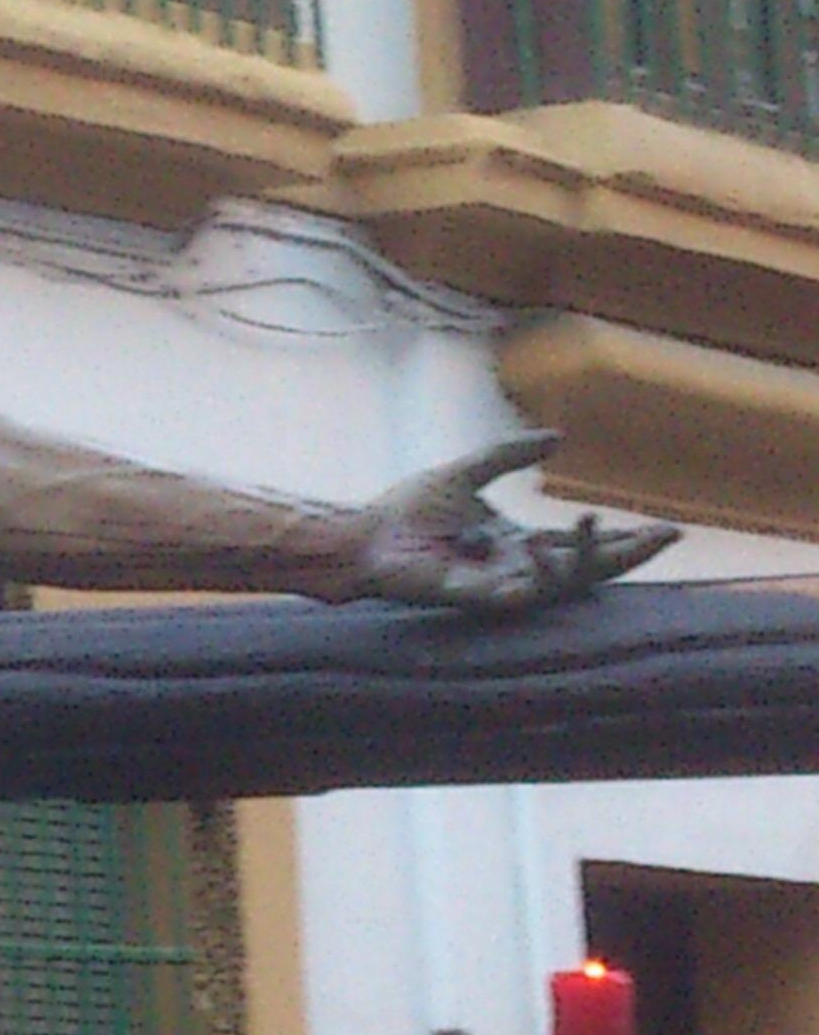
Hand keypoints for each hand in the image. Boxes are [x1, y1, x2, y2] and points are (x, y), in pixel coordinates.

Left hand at [349, 433, 675, 612]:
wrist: (364, 533)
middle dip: (627, 554)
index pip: (584, 543)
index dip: (625, 538)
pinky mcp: (471, 596)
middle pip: (587, 568)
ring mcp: (498, 585)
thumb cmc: (408, 509)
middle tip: (664, 536)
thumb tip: (557, 438)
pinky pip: (511, 594)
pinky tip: (542, 555)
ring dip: (582, 557)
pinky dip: (529, 579)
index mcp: (520, 542)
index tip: (669, 528)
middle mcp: (517, 568)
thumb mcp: (467, 472)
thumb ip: (508, 455)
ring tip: (593, 524)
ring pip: (559, 582)